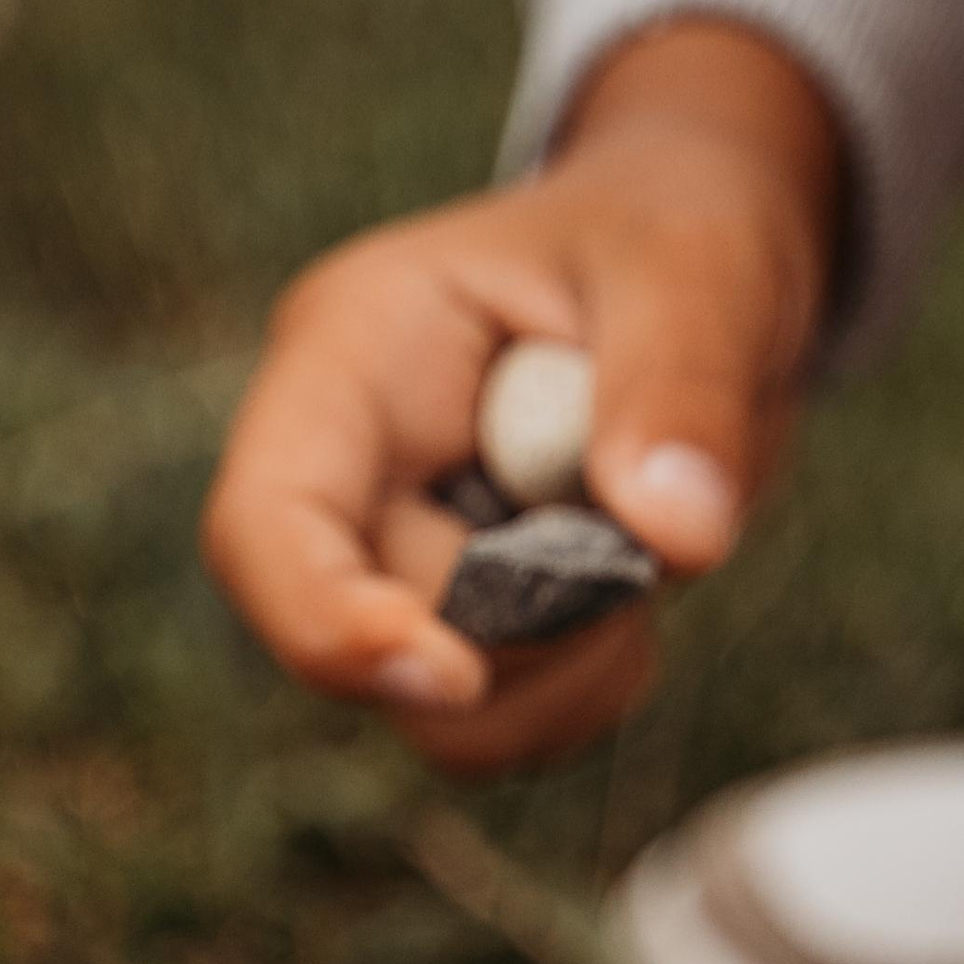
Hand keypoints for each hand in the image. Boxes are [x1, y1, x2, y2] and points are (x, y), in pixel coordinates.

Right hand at [200, 19, 843, 775]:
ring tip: (649, 543)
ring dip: (569, 665)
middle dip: (530, 620)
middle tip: (648, 527)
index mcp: (350, 356)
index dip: (330, 624)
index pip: (266, 525)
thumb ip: (683, 384)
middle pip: (375, 636)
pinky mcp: (452, 631)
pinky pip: (504, 729)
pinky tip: (635, 582)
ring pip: (439, 715)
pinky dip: (590, 686)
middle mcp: (345, 474)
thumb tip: (679, 539)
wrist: (697, 278)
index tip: (457, 675)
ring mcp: (392, 562)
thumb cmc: (673, 234)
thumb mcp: (698, 268)